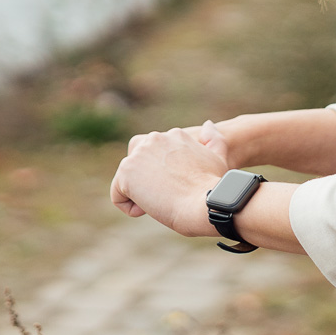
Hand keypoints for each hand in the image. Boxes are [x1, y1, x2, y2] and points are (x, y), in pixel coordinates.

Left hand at [109, 125, 230, 236]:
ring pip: (127, 178)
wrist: (205, 203)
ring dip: (139, 193)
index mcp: (174, 135)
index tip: (178, 187)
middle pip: (137, 162)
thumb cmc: (213, 188)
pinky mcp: (126, 172)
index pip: (155, 153)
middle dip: (146, 180)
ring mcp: (138, 154)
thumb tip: (207, 125)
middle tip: (166, 195)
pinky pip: (118, 194)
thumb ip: (213, 140)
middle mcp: (154, 139)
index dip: (164, 174)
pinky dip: (129, 206)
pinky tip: (147, 210)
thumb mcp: (218, 158)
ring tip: (159, 203)